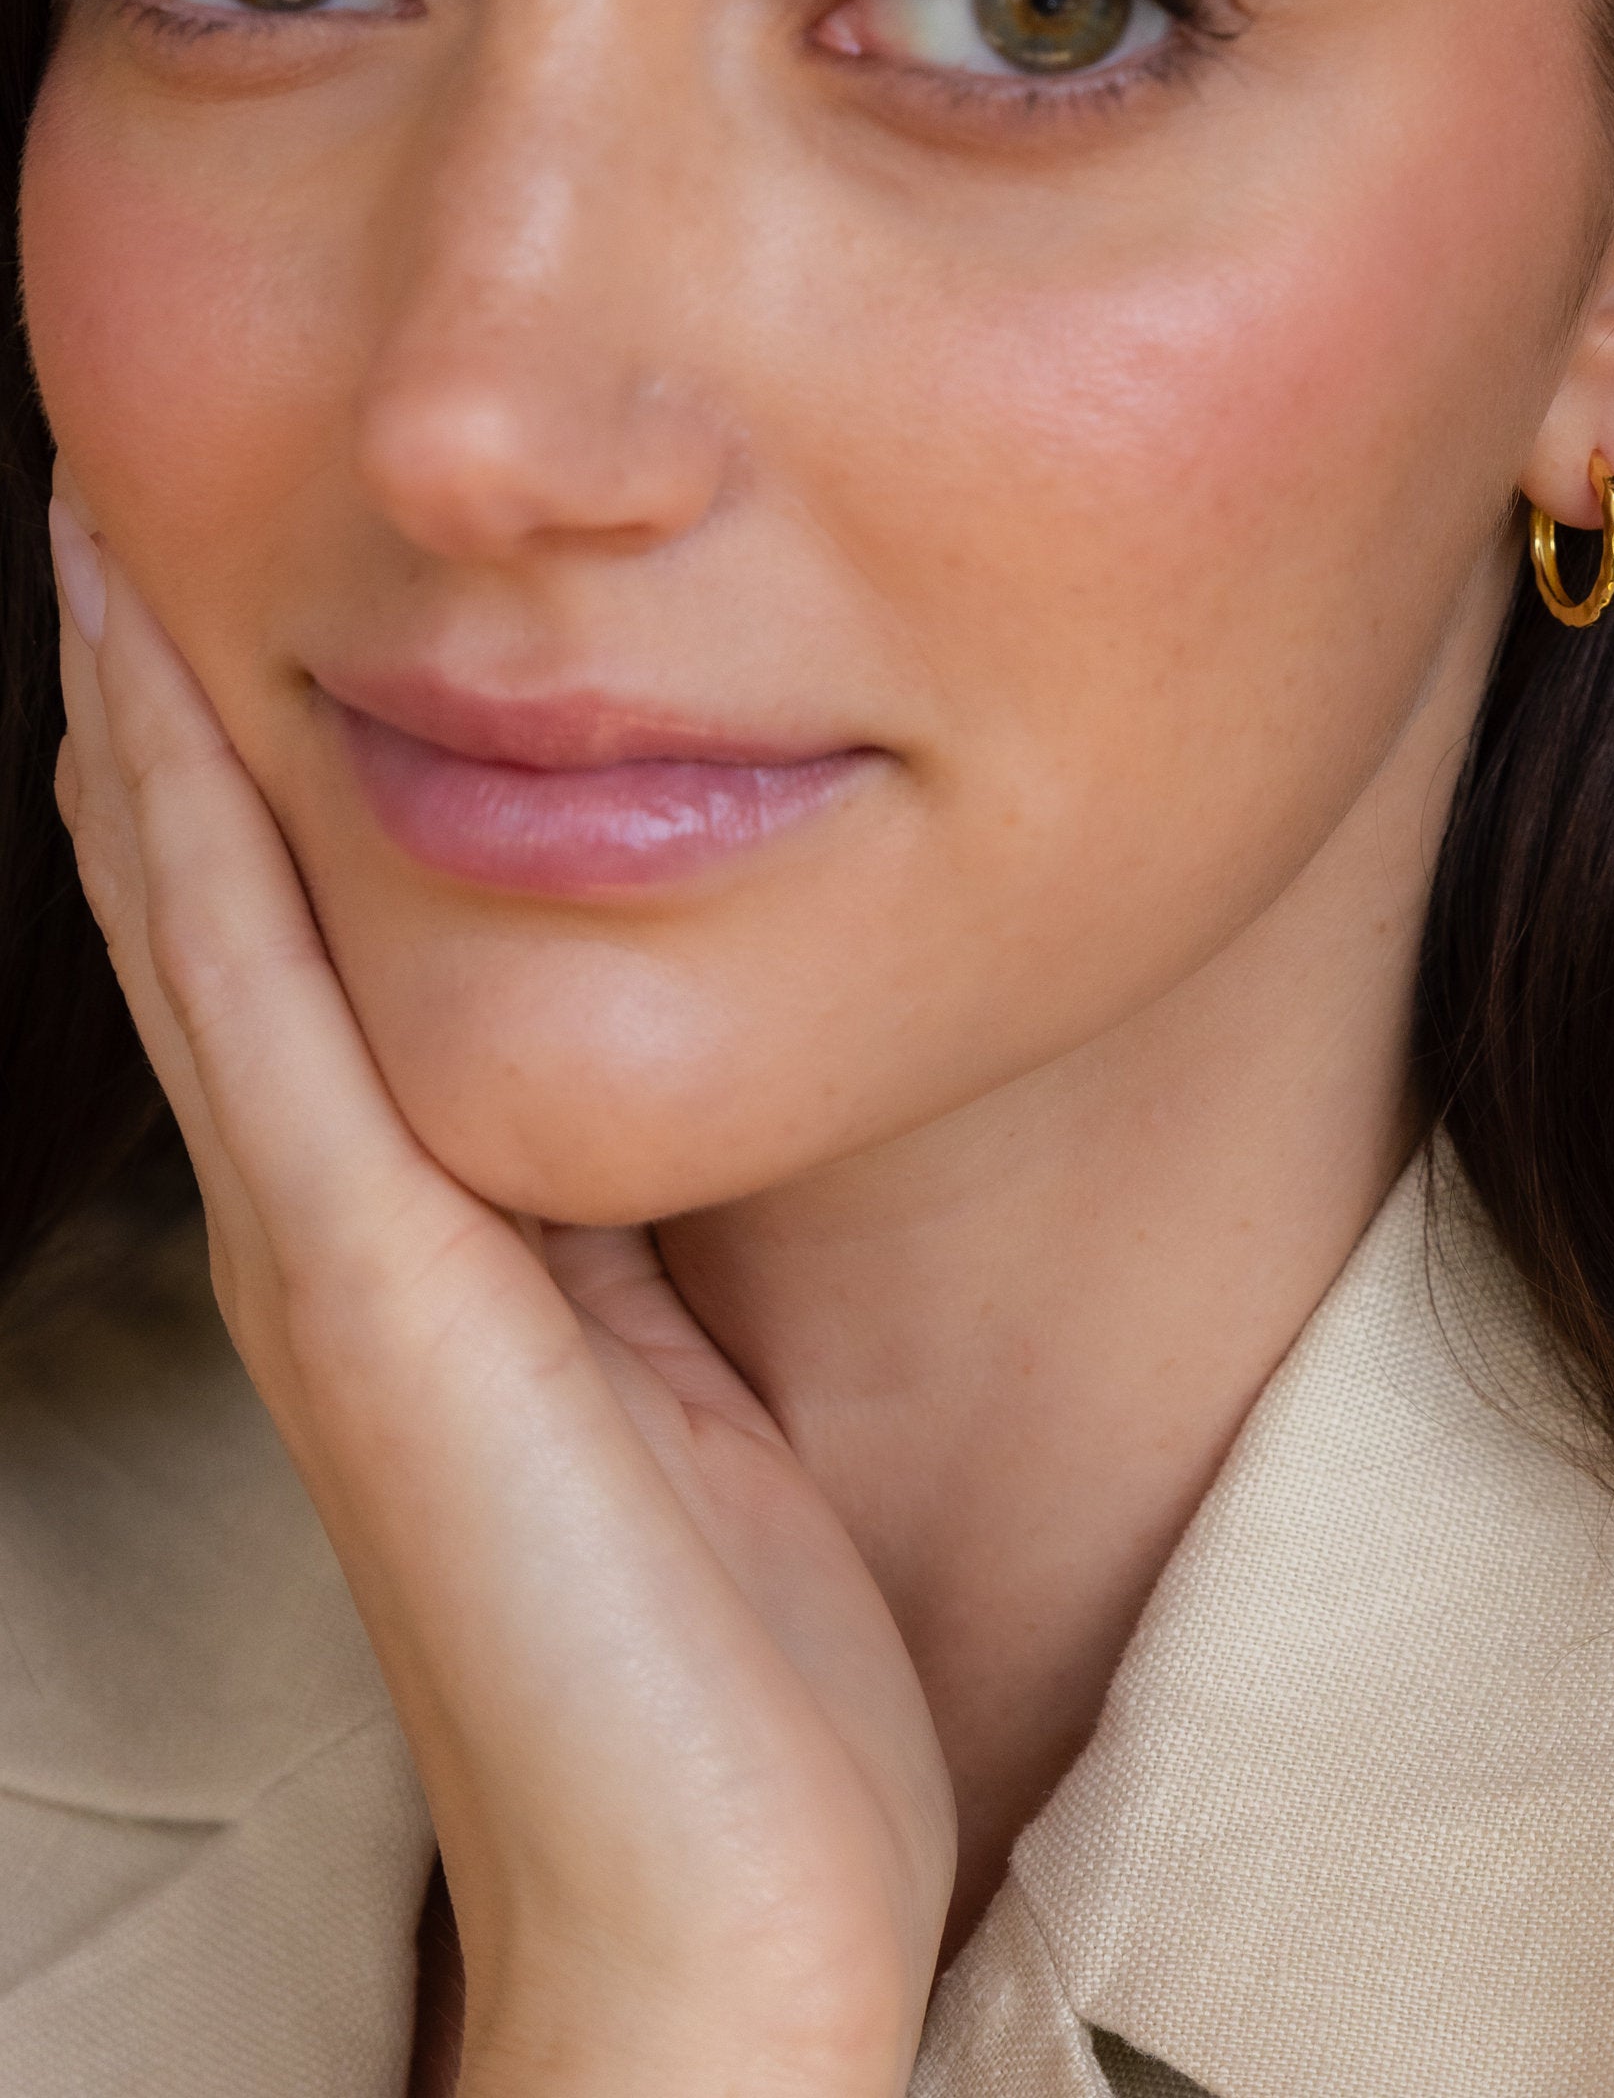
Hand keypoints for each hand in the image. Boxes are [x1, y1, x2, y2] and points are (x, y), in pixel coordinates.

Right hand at [49, 503, 956, 2097]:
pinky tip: (157, 700)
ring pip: (204, 927)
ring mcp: (336, 1256)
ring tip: (103, 527)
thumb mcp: (690, 1393)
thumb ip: (636, 1252)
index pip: (299, 952)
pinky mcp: (376, 1298)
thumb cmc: (727, 1671)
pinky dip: (196, 851)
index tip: (234, 569)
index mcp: (420, 1241)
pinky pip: (265, 1016)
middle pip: (215, 909)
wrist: (714, 1910)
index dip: (244, 764)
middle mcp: (342, 1226)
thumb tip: (636, 1103)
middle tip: (129, 487)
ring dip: (146, 725)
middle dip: (168, 704)